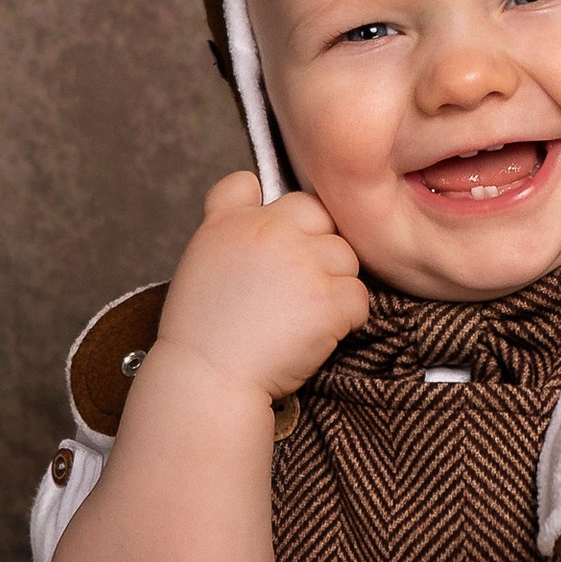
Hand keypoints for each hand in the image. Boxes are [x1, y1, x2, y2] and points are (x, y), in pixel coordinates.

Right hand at [155, 170, 369, 402]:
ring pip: (346, 257)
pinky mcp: (327, 297)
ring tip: (305, 317)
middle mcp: (267, 230)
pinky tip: (318, 334)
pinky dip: (347, 319)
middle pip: (318, 215)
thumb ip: (230, 234)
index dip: (269, 209)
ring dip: (335, 285)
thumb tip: (267, 222)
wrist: (207, 378)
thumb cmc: (202, 335)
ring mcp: (301, 261)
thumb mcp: (201, 265)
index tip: (274, 238)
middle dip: (317, 246)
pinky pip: (359, 297)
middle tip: (300, 286)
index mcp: (228, 222)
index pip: (250, 183)